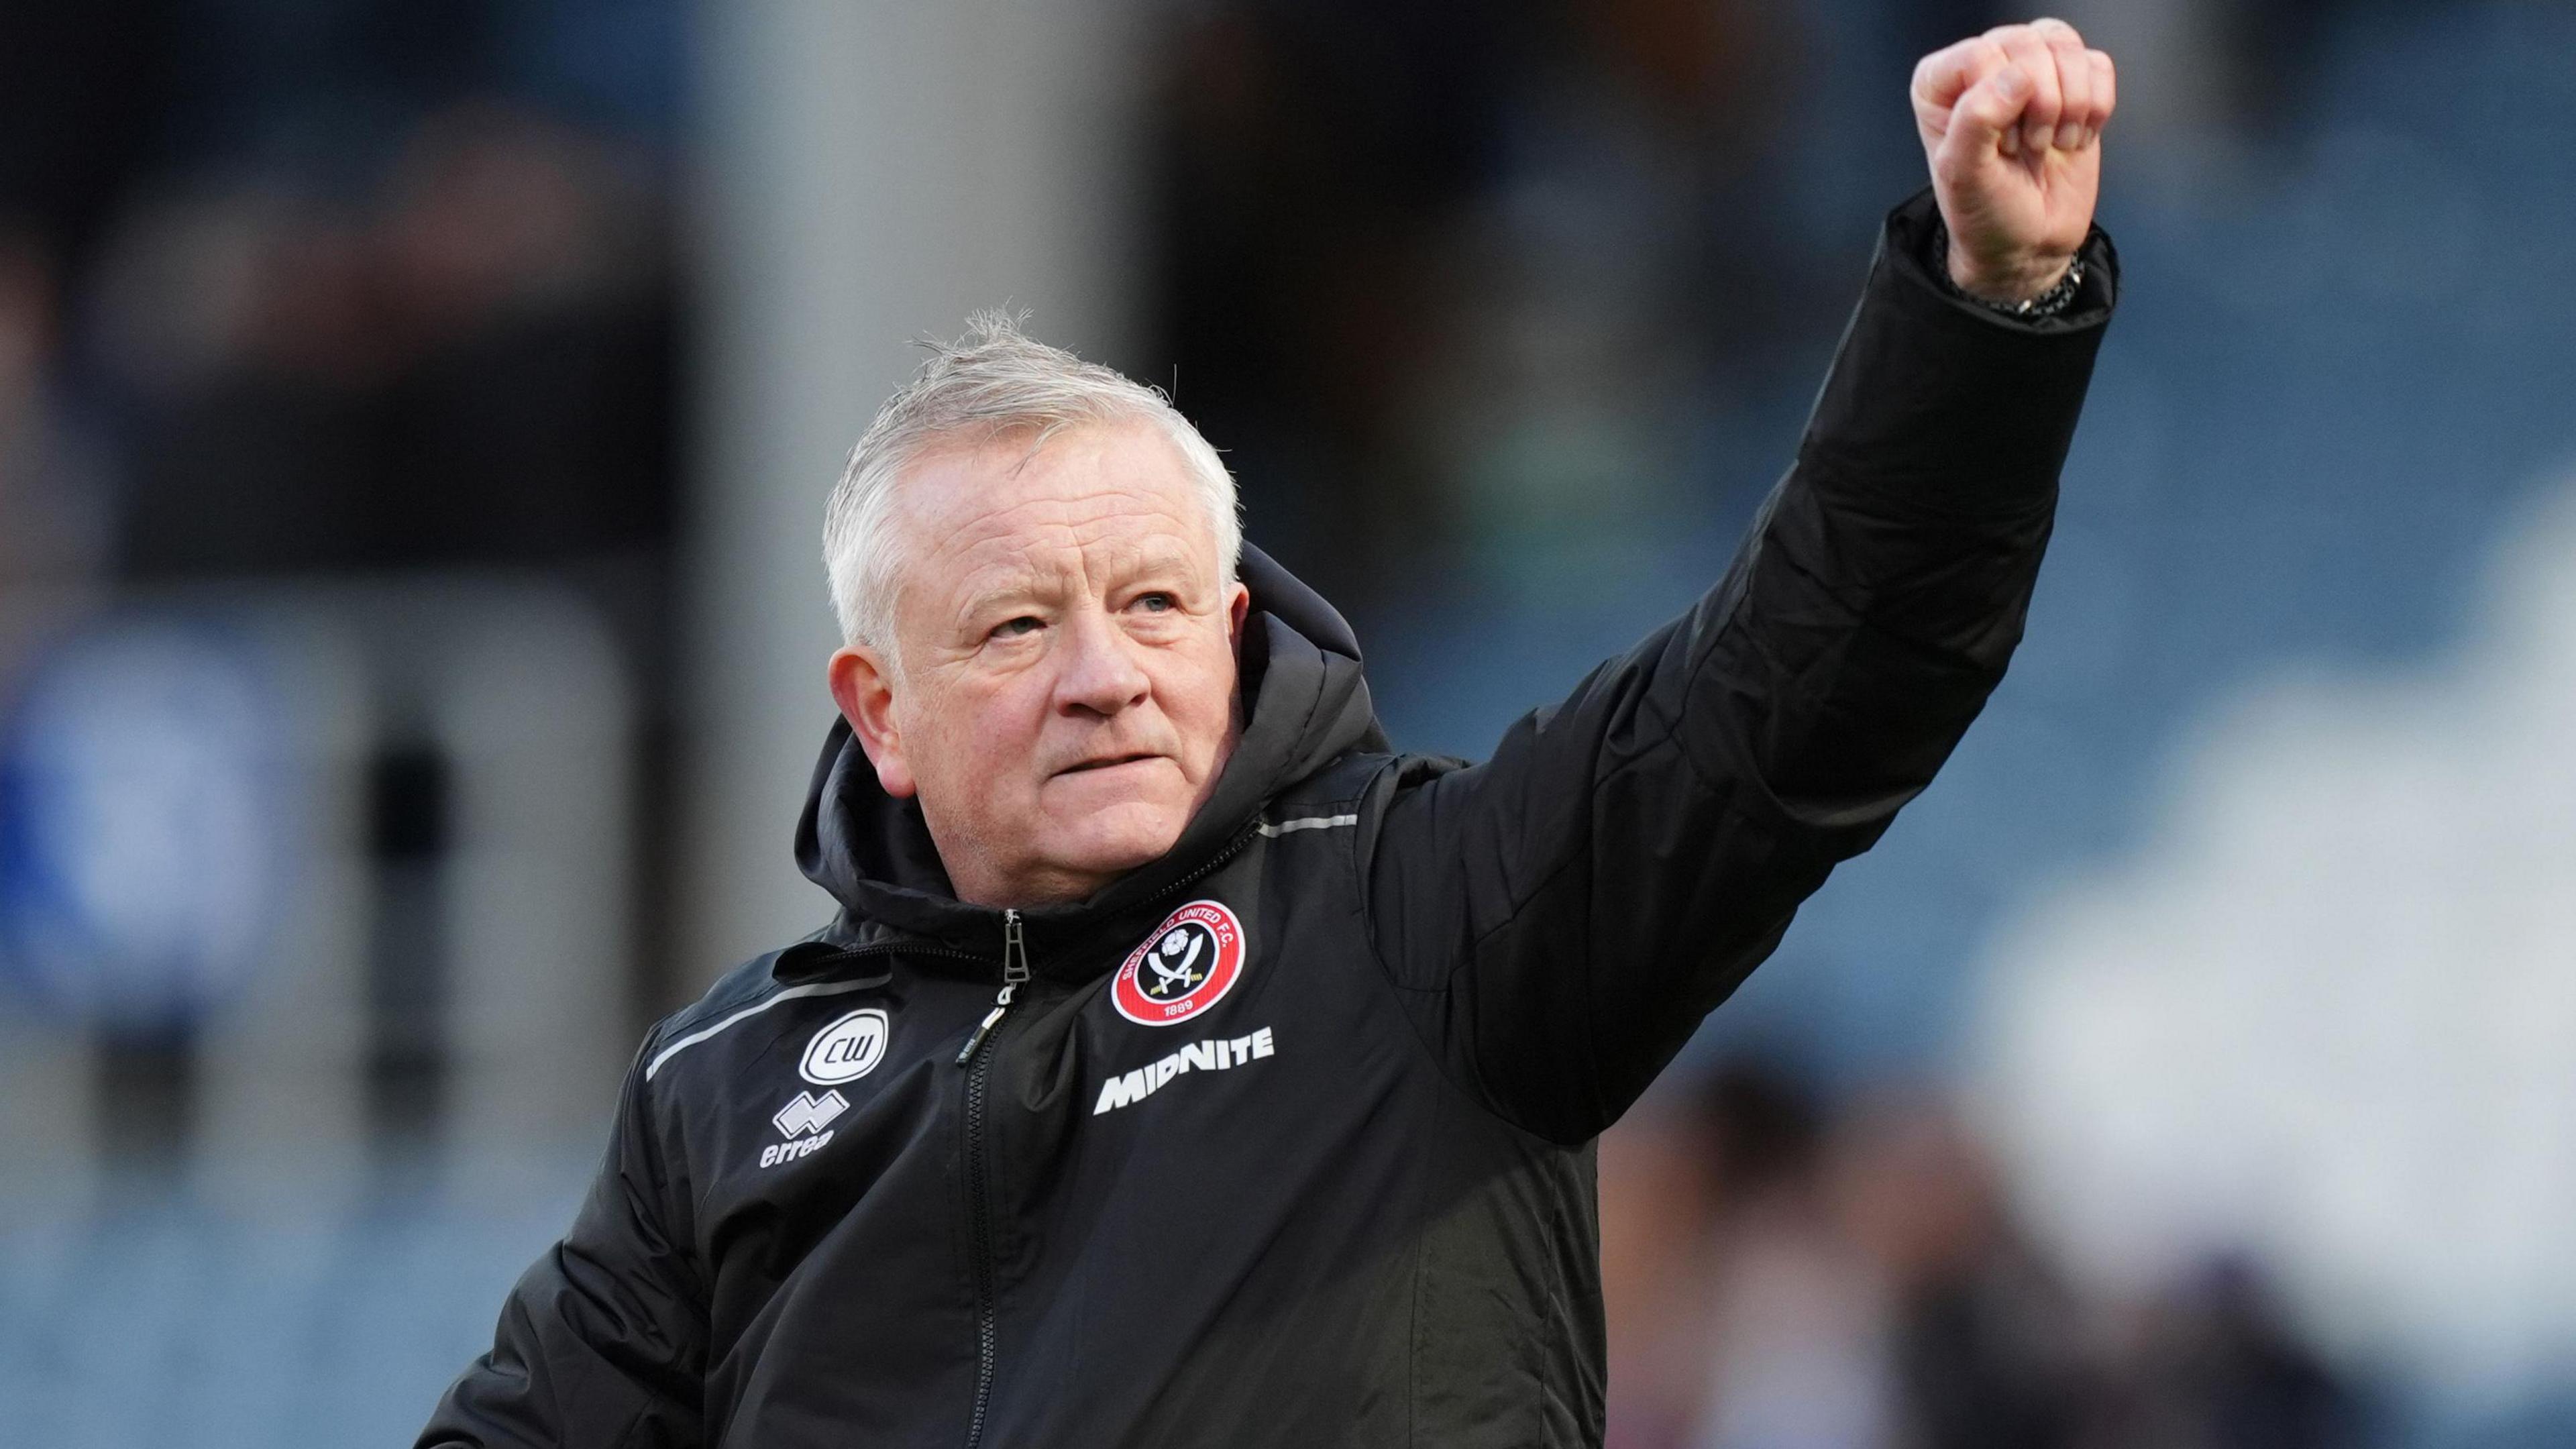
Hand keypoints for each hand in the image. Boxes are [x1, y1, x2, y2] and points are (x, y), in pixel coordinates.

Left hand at [1912, 19, 2113, 302]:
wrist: (2029, 242)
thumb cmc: (1985, 212)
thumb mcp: (1964, 175)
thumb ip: (1976, 120)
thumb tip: (2018, 76)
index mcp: (1940, 81)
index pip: (1982, 54)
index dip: (2002, 103)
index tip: (2000, 147)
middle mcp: (1984, 66)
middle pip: (2029, 44)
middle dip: (2041, 104)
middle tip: (2027, 148)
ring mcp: (2031, 70)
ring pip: (2066, 46)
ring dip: (2070, 105)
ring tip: (2049, 144)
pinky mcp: (2074, 83)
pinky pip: (2098, 65)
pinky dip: (2096, 107)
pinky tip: (2072, 138)